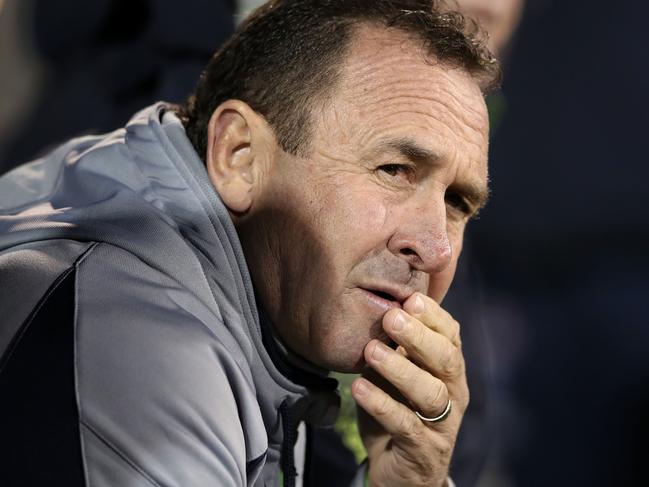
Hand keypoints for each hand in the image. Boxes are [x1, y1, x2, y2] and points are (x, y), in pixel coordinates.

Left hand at [352, 292, 468, 486]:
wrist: (401, 470)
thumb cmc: (399, 409)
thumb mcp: (398, 373)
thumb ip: (395, 346)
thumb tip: (379, 305)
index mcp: (449, 369)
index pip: (451, 336)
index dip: (434, 316)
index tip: (410, 299)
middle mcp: (454, 393)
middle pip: (445, 360)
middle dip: (419, 337)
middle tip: (391, 318)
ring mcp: (443, 424)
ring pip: (430, 393)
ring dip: (400, 369)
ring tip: (371, 352)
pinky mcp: (424, 451)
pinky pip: (405, 426)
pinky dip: (382, 404)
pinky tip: (360, 388)